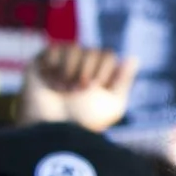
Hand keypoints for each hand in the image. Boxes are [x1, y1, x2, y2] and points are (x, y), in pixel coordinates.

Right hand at [18, 42, 136, 131]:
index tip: (95, 88)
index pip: (107, 55)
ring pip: (73, 48)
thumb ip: (123, 81)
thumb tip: (133, 57)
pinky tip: (49, 81)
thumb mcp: (113, 105)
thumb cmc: (84, 121)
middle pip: (92, 50)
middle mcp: (81, 68)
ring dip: (69, 70)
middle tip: (77, 92)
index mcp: (99, 76)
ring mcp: (61, 64)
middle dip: (86, 71)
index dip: (103, 70)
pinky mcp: (41, 63)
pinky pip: (52, 49)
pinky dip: (53, 64)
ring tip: (62, 90)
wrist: (52, 126)